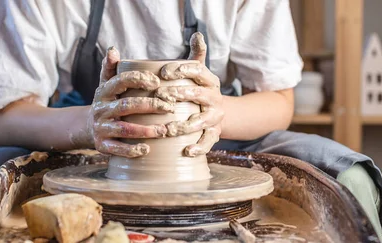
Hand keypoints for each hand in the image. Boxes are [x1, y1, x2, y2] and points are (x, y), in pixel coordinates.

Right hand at [88, 47, 173, 157]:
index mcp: (103, 91)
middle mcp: (100, 109)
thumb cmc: (107, 102)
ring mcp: (100, 128)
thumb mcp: (106, 85)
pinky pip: (117, 149)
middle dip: (150, 106)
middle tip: (170, 107)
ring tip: (164, 131)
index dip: (138, 79)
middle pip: (126, 106)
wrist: (86, 128)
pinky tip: (147, 149)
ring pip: (124, 129)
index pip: (120, 81)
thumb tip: (113, 49)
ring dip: (145, 130)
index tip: (158, 82)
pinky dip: (132, 150)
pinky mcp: (102, 145)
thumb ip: (111, 68)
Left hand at [156, 32, 223, 156]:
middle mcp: (214, 97)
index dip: (181, 70)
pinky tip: (186, 151)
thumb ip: (196, 54)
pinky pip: (208, 141)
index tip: (163, 73)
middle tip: (161, 98)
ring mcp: (215, 116)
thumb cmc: (198, 90)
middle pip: (198, 94)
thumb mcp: (199, 72)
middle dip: (179, 95)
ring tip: (168, 129)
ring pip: (202, 121)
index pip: (197, 70)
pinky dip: (198, 147)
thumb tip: (198, 33)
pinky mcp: (214, 134)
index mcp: (208, 80)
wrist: (219, 113)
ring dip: (185, 125)